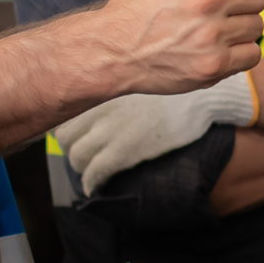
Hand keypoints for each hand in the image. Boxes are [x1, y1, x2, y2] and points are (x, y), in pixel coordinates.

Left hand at [58, 73, 257, 196]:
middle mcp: (99, 110)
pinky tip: (94, 185)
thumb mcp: (142, 77)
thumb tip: (106, 91)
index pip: (67, 111)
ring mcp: (110, 131)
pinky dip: (91, 181)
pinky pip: (95, 172)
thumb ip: (119, 85)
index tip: (71, 132)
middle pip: (65, 136)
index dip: (65, 126)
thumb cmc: (178, 84)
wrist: (199, 97)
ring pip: (76, 156)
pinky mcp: (124, 151)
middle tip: (78, 151)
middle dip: (70, 147)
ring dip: (80, 166)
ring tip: (87, 169)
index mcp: (103, 90)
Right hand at [95, 0, 263, 96]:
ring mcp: (210, 35)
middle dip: (245, 1)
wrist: (113, 48)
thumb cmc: (147, 3)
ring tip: (210, 28)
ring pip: (257, 26)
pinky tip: (215, 47)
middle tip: (219, 7)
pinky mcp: (213, 66)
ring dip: (240, 28)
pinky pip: (253, 55)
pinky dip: (239, 53)